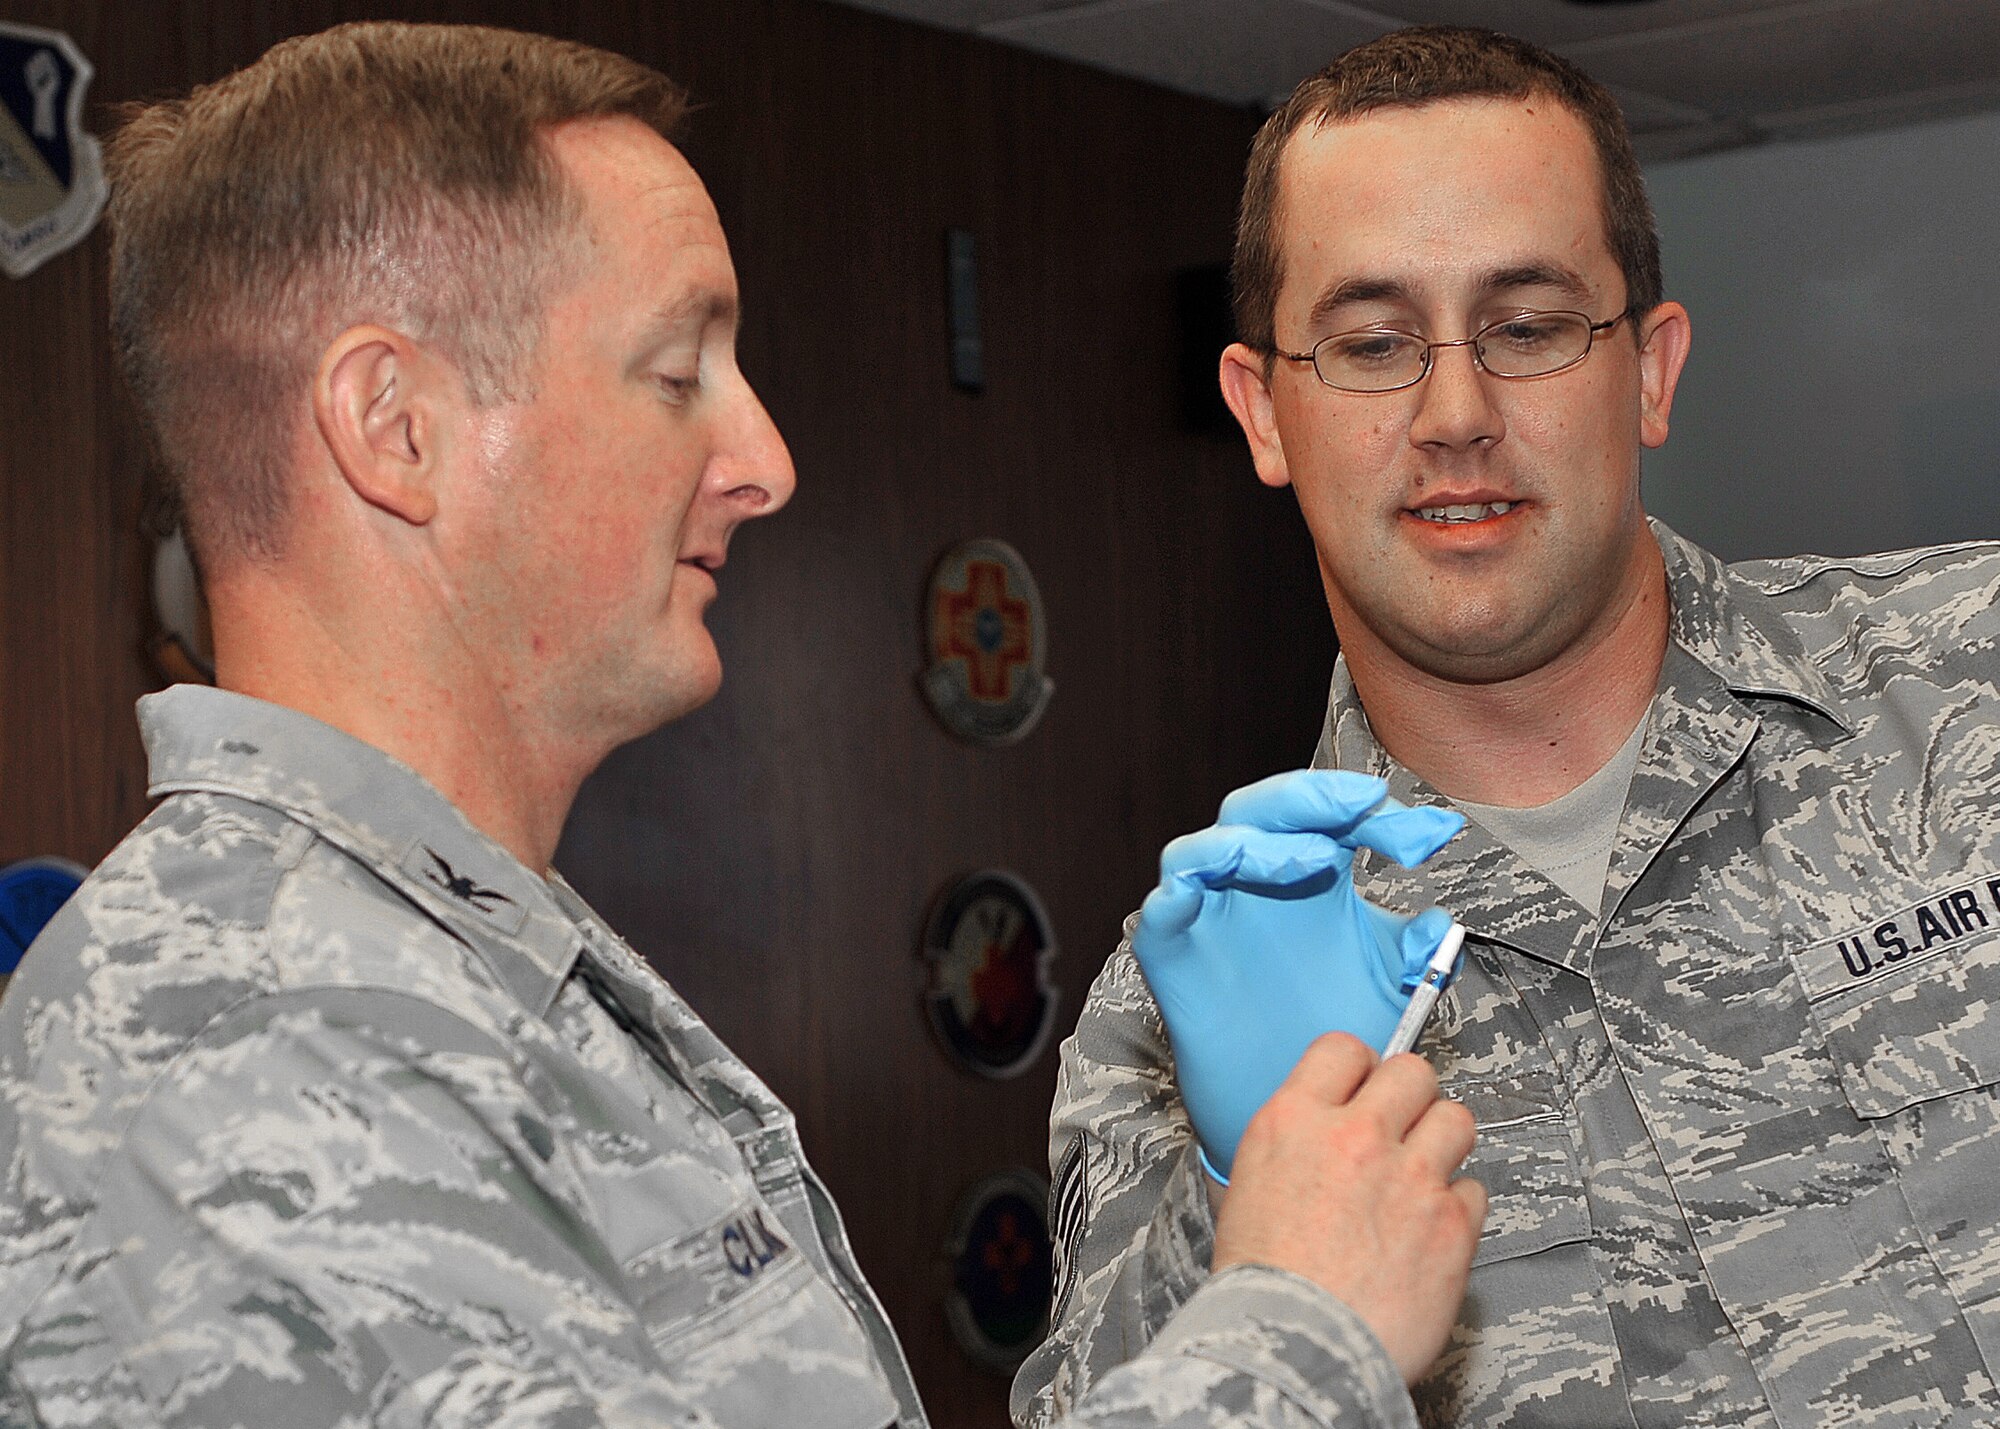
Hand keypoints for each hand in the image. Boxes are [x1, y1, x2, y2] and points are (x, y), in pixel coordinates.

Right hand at [1134, 770, 1463, 1176]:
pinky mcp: (1170, 950)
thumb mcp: (1386, 989)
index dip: (1385, 818)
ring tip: (1316, 856)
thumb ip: (1414, 955)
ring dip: (1261, 838)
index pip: (1340, 820)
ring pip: (1212, 845)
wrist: (1276, 1101)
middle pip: (1269, 809)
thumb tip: (1438, 926)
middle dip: (1317, 796)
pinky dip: (1192, 875)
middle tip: (1366, 804)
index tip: (1434, 835)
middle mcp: (1257, 881)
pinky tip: (1228, 873)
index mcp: (1311, 876)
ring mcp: (1210, 912)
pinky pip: (1165, 902)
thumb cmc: (1323, 1032)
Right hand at [1213, 1034, 1485, 1383]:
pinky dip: (1458, 1208)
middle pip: (1413, 1072)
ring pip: (1456, 1119)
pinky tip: (1431, 1229)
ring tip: (1425, 1173)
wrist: (1294, 1350)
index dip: (1361, 1068)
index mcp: (1294, 1121)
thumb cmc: (1262, 1287)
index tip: (1365, 1087)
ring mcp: (1411, 1177)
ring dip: (1443, 1142)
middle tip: (1403, 1127)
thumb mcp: (1250, 1187)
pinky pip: (1475, 1190)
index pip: (1345, 1049)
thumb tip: (1323, 1132)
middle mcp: (1355, 1136)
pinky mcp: (1451, 1225)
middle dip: (1411, 1097)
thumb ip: (1296, 1145)